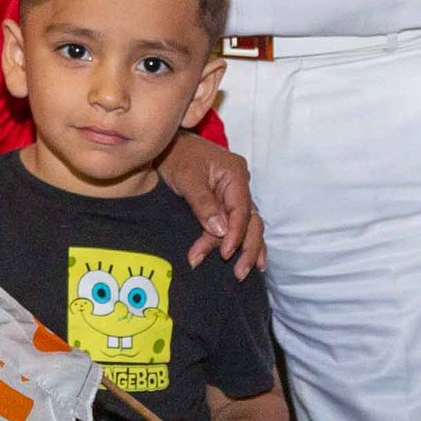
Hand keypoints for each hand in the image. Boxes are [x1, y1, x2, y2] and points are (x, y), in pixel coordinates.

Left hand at [160, 131, 265, 277]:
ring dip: (245, 250)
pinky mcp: (227, 204)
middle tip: (239, 274)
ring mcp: (235, 195)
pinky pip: (239, 226)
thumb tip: (221, 231)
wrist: (169, 146)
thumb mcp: (187, 178)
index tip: (225, 253)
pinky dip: (241, 243)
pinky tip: (248, 261)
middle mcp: (240, 185)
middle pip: (252, 221)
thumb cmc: (177, 157)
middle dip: (247, 249)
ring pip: (248, 226)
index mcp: (235, 174)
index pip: (241, 210)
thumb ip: (204, 204)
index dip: (235, 234)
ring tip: (243, 274)